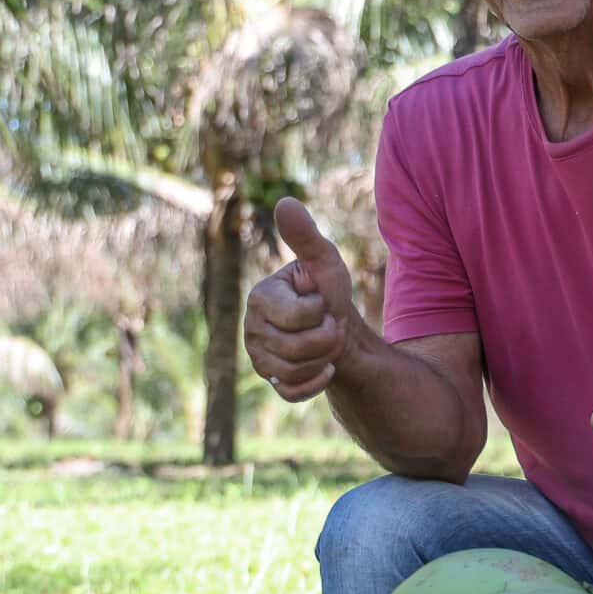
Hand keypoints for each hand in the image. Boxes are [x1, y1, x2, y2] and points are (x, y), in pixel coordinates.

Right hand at [245, 199, 360, 401]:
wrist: (340, 329)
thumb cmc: (328, 291)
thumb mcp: (324, 261)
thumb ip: (305, 236)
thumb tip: (285, 201)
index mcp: (260, 297)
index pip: (296, 316)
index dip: (321, 312)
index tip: (321, 303)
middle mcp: (252, 328)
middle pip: (297, 347)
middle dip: (327, 338)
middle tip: (329, 326)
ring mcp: (258, 357)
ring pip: (295, 370)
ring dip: (323, 358)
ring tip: (324, 344)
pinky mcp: (271, 380)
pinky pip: (292, 392)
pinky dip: (315, 383)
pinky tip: (325, 369)